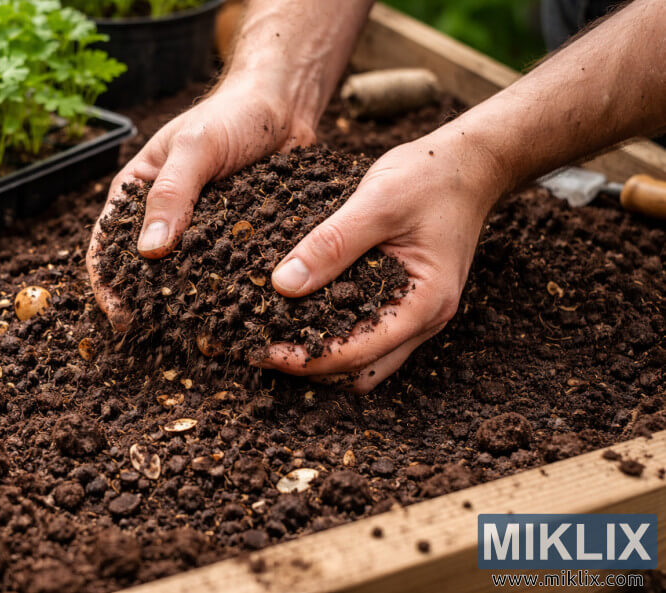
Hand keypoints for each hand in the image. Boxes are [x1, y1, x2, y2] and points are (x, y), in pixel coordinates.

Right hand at [87, 78, 315, 329]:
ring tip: (196, 337)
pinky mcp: (235, 241)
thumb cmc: (233, 115)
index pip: (106, 245)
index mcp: (137, 193)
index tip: (120, 315)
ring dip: (188, 307)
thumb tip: (148, 252)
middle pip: (143, 271)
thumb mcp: (196, 147)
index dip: (107, 282)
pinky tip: (235, 317)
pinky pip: (225, 273)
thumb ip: (172, 193)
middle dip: (147, 304)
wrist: (286, 106)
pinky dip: (226, 296)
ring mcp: (201, 233)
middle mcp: (164, 218)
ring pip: (185, 278)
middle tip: (159, 337)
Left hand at [255, 128, 509, 391]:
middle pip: (360, 372)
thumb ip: (331, 244)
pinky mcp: (405, 300)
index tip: (262, 351)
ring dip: (322, 354)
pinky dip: (335, 332)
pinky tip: (302, 313)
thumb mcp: (376, 202)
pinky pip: (368, 333)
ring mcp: (417, 313)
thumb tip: (282, 284)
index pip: (358, 355)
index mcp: (425, 302)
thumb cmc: (431, 177)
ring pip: (365, 360)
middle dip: (310, 366)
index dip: (306, 360)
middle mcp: (425, 319)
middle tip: (260, 348)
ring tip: (275, 335)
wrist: (471, 163)